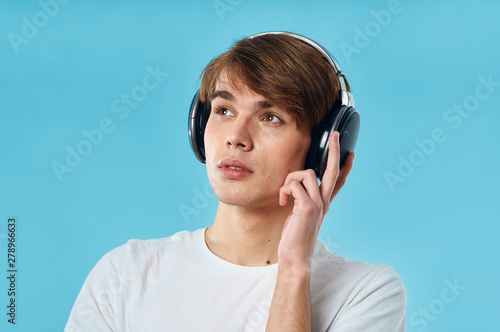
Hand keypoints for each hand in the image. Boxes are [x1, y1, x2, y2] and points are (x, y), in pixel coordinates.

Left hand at [277, 131, 354, 267]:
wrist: (295, 257)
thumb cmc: (295, 237)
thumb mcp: (301, 215)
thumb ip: (303, 201)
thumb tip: (295, 187)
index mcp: (324, 203)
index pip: (339, 181)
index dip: (346, 166)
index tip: (351, 153)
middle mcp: (324, 202)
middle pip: (333, 171)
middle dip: (334, 150)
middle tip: (334, 135)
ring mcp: (318, 204)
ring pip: (307, 173)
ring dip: (290, 180)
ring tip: (284, 196)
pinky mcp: (307, 207)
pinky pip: (294, 185)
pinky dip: (284, 190)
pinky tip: (281, 202)